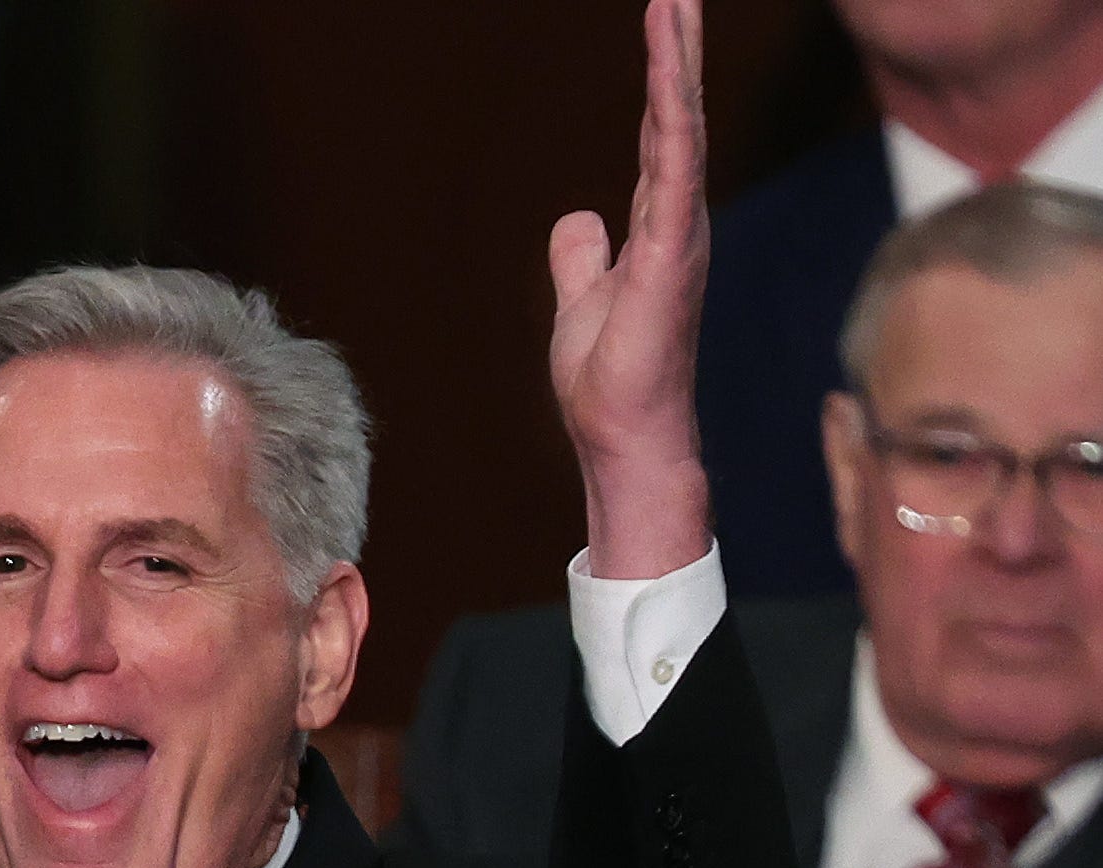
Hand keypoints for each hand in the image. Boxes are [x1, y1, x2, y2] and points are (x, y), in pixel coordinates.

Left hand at [546, 0, 714, 580]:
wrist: (623, 433)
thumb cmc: (611, 376)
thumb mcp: (583, 300)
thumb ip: (584, 257)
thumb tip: (578, 220)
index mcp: (659, 225)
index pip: (662, 133)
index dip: (662, 76)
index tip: (663, 16)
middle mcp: (678, 220)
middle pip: (676, 117)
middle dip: (675, 51)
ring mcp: (679, 235)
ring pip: (679, 132)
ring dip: (674, 69)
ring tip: (673, 5)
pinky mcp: (669, 258)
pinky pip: (674, 176)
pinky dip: (674, 125)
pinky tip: (671, 82)